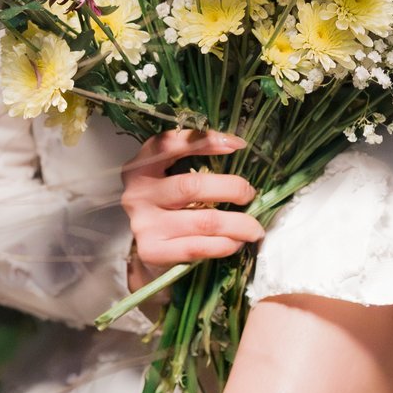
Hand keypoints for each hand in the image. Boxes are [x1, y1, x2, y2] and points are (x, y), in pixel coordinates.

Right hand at [120, 127, 262, 291]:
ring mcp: (144, 224)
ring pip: (204, 221)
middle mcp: (138, 193)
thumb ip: (190, 162)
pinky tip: (235, 242)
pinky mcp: (152, 251)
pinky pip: (199, 247)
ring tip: (254, 228)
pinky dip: (225, 245)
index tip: (236, 144)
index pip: (169, 144)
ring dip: (238, 224)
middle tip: (250, 194)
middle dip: (231, 188)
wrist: (145, 252)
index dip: (204, 141)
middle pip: (192, 186)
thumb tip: (236, 147)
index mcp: (141, 167)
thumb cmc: (166, 208)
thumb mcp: (168, 179)